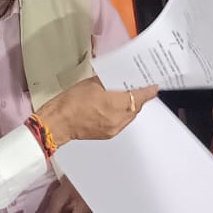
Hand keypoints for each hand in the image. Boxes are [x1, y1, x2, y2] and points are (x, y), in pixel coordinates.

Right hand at [35, 76, 158, 143]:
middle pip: (136, 106)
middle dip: (139, 97)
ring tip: (126, 95)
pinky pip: (122, 122)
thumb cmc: (71, 102)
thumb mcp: (92, 83)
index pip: (139, 97)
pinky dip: (123, 114)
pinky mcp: (109, 134)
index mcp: (115, 103)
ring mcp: (114, 128)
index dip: (149, 91)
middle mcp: (118, 118)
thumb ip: (109, 80)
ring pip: (130, 115)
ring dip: (131, 106)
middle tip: (139, 87)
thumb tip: (118, 77)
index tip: (154, 86)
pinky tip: (116, 107)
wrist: (59, 122)